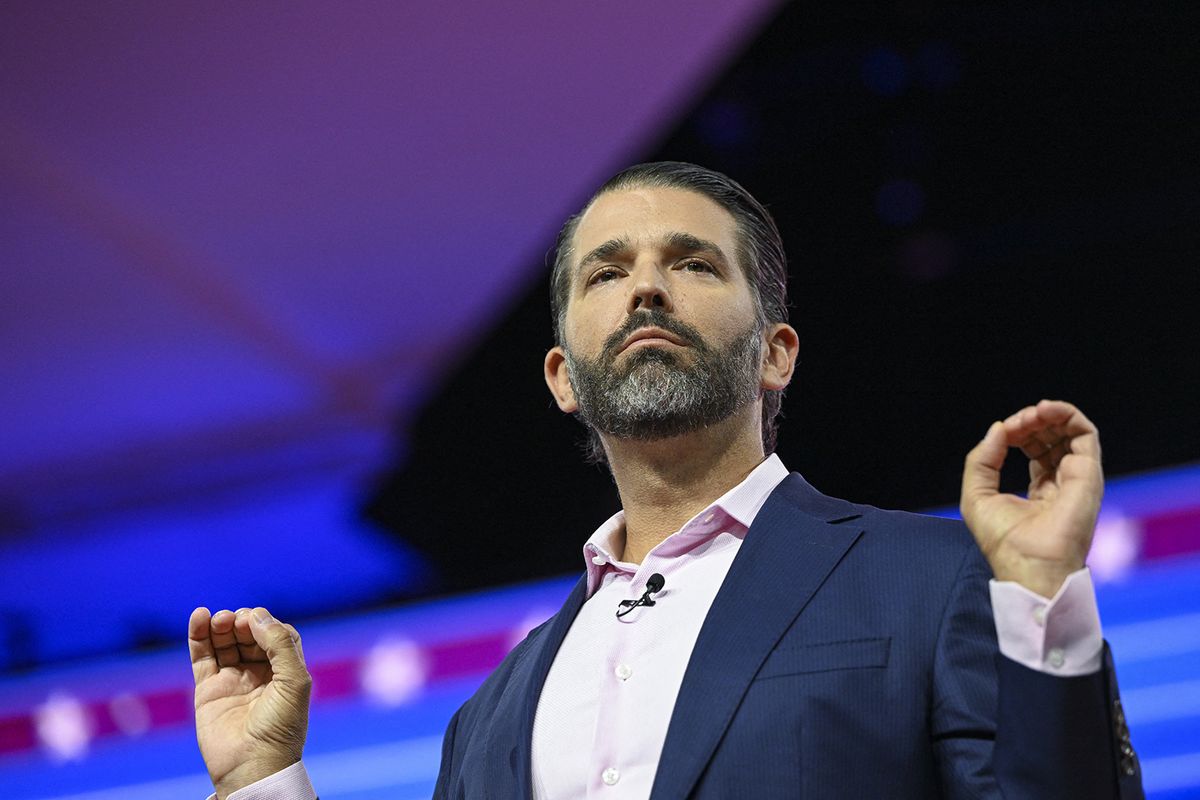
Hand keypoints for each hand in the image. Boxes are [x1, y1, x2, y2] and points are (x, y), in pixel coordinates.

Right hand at [189, 606, 311, 799]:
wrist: (252, 765)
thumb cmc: (281, 727)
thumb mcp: (294, 681)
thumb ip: (280, 645)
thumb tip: (257, 616)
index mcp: (284, 672)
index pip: (276, 635)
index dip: (267, 624)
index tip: (257, 620)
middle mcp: (259, 674)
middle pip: (249, 635)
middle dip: (242, 622)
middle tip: (236, 620)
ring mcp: (232, 681)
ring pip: (224, 643)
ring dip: (221, 625)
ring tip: (219, 618)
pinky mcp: (208, 690)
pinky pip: (203, 657)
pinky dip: (199, 636)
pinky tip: (199, 616)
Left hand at [960, 399, 1103, 597]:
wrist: (1028, 565)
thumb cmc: (1003, 540)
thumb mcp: (977, 494)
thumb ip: (982, 459)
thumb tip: (999, 428)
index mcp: (1040, 491)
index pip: (1035, 450)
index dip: (1018, 433)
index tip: (1003, 431)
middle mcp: (1063, 484)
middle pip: (1054, 438)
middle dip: (1033, 421)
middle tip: (1016, 422)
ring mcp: (1078, 478)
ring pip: (1072, 432)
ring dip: (1049, 414)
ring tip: (1031, 413)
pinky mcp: (1088, 475)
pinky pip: (1086, 434)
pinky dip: (1067, 415)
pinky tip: (1043, 411)